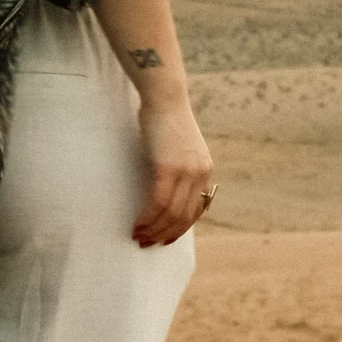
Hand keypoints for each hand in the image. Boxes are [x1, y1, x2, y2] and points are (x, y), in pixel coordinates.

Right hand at [134, 94, 213, 247]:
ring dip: (153, 230)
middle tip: (146, 243)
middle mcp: (199, 173)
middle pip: (183, 216)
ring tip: (138, 237)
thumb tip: (167, 190)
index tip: (164, 239)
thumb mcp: (180, 148)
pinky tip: (136, 224)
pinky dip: (147, 218)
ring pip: (170, 213)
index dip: (179, 229)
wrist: (164, 98)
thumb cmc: (166, 120)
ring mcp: (185, 171)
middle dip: (164, 234)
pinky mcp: (167, 168)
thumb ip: (179, 168)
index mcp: (205, 170)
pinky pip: (158, 202)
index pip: (195, 210)